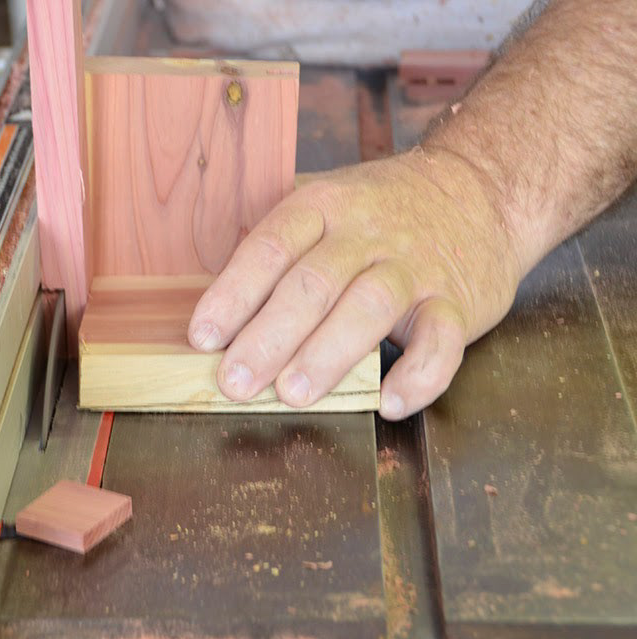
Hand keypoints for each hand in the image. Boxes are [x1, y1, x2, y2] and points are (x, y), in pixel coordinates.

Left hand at [187, 149, 524, 419]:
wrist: (483, 188)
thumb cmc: (384, 210)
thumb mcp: (328, 203)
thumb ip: (279, 245)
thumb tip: (214, 304)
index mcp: (324, 207)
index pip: (270, 247)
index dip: (233, 294)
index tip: (203, 337)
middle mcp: (367, 235)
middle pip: (312, 284)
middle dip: (268, 337)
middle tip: (235, 381)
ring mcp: (414, 268)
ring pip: (368, 308)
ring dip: (327, 355)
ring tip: (292, 394)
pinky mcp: (458, 302)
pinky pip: (442, 342)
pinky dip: (418, 376)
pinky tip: (389, 403)